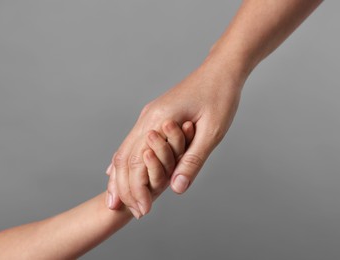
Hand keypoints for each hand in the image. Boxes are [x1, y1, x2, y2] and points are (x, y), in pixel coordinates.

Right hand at [108, 59, 243, 213]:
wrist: (221, 70)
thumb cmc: (220, 97)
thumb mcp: (211, 131)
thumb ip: (192, 160)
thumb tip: (175, 188)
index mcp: (158, 120)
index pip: (137, 162)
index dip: (137, 190)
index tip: (142, 212)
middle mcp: (147, 118)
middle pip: (124, 158)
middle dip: (124, 188)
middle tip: (129, 212)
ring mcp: (148, 115)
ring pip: (124, 149)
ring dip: (121, 176)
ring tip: (118, 200)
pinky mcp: (154, 116)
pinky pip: (132, 142)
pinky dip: (125, 161)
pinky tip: (118, 172)